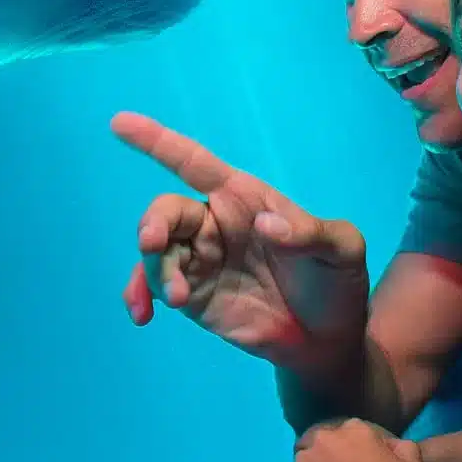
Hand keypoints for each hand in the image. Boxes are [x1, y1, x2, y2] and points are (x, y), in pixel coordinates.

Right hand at [113, 112, 369, 367]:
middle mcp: (215, 222)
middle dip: (153, 222)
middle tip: (153, 243)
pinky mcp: (193, 295)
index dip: (158, 141)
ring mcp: (200, 259)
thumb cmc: (337, 279)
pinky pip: (154, 284)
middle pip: (167, 210)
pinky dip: (140, 293)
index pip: (194, 162)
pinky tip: (143, 314)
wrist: (329, 339)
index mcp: (244, 197)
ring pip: (156, 250)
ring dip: (154, 269)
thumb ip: (311, 234)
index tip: (120, 123)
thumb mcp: (342, 249)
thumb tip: (265, 224)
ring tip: (176, 297)